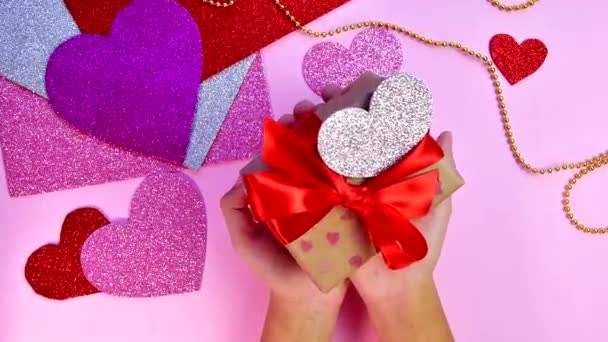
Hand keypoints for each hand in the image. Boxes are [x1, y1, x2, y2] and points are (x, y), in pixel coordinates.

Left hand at [220, 100, 346, 340]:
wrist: (308, 299)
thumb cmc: (274, 270)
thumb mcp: (244, 240)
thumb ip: (233, 210)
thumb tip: (243, 177)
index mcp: (287, 190)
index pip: (289, 151)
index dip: (291, 130)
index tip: (295, 115)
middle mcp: (311, 189)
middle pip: (314, 148)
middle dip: (317, 123)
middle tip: (320, 106)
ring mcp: (334, 199)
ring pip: (337, 159)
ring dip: (341, 134)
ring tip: (344, 114)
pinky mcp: (354, 211)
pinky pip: (358, 183)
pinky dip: (362, 162)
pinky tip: (365, 142)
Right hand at [314, 72, 455, 341]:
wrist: (396, 287)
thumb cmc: (420, 247)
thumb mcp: (437, 206)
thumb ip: (442, 171)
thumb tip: (448, 132)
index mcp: (386, 170)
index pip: (371, 128)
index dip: (359, 104)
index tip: (348, 86)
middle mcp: (361, 176)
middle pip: (340, 135)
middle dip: (325, 112)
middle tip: (313, 98)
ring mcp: (340, 192)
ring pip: (320, 153)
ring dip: (305, 130)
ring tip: (294, 115)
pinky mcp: (324, 210)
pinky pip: (307, 182)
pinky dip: (294, 162)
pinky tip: (284, 145)